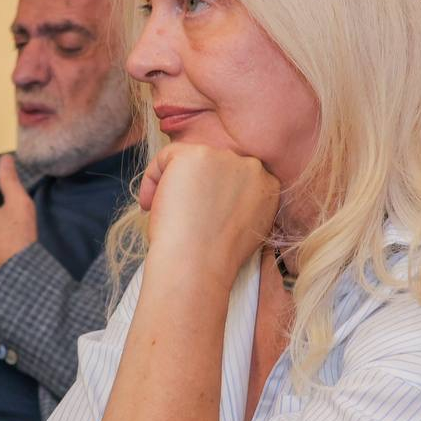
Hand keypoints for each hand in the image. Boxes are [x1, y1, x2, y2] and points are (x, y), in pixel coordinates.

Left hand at [138, 143, 279, 290]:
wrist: (197, 266)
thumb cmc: (215, 258)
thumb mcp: (245, 226)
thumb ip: (240, 203)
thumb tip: (213, 193)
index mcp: (268, 185)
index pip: (236, 176)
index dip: (212, 193)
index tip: (198, 214)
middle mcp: (251, 166)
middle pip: (214, 165)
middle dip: (194, 187)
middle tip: (180, 215)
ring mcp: (224, 157)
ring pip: (189, 159)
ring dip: (172, 183)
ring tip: (164, 212)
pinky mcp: (196, 154)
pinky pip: (166, 156)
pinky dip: (152, 179)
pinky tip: (151, 205)